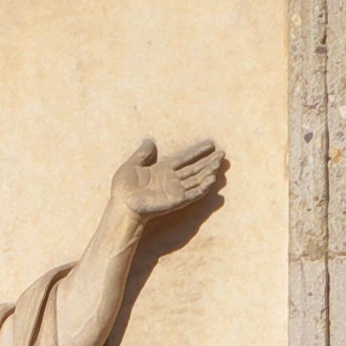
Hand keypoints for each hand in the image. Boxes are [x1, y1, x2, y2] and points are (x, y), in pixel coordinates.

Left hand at [111, 135, 225, 230]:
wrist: (123, 205)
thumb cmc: (123, 188)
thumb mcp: (131, 165)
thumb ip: (142, 153)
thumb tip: (149, 140)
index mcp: (162, 169)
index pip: (184, 158)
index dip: (197, 151)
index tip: (210, 144)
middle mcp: (172, 179)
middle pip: (195, 168)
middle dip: (208, 161)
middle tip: (222, 153)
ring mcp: (175, 190)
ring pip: (197, 179)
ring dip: (209, 171)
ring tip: (220, 163)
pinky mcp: (177, 200)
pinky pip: (194, 193)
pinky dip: (204, 186)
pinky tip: (212, 178)